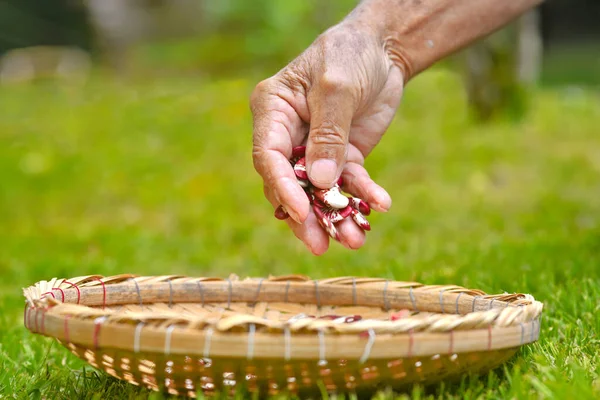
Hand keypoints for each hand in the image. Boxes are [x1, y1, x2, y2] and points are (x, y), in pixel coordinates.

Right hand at [250, 22, 402, 254]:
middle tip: (320, 245)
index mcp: (273, 112)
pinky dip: (363, 195)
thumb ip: (328, 136)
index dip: (282, 188)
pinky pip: (349, 181)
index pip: (268, 157)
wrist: (383, 49)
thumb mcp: (338, 89)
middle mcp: (288, 135)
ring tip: (354, 240)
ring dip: (336, 216)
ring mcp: (315, 148)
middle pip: (289, 183)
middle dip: (305, 216)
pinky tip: (380, 206)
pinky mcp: (342, 155)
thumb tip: (319, 182)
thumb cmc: (349, 55)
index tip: (300, 212)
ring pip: (319, 191)